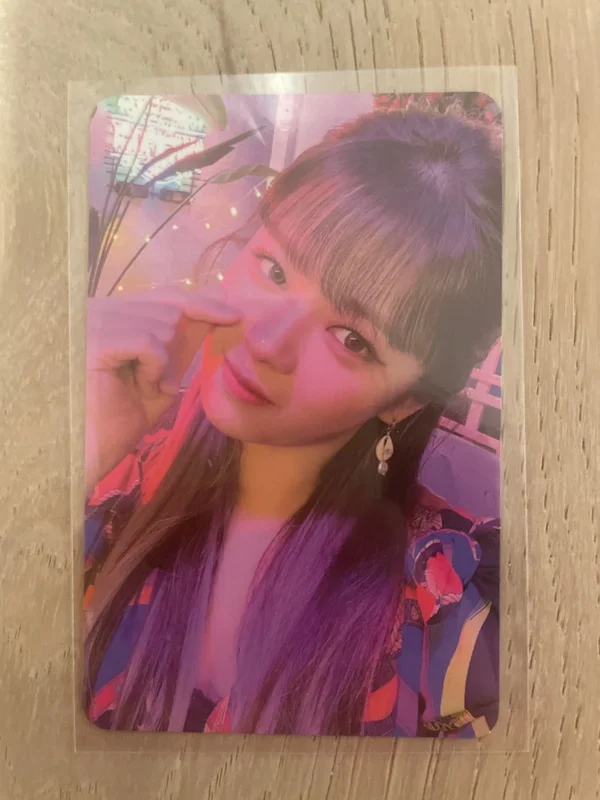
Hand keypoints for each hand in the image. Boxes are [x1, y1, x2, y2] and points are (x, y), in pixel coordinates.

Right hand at [85, 286, 239, 495]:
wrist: (97, 447)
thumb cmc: (126, 412)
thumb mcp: (166, 368)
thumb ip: (186, 336)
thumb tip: (218, 302)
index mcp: (114, 311)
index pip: (168, 295)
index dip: (204, 303)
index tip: (236, 316)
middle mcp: (100, 308)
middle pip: (169, 308)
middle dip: (174, 350)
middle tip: (154, 383)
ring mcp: (94, 320)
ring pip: (162, 325)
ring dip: (164, 364)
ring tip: (141, 387)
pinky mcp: (94, 339)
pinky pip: (148, 341)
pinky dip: (155, 368)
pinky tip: (140, 386)